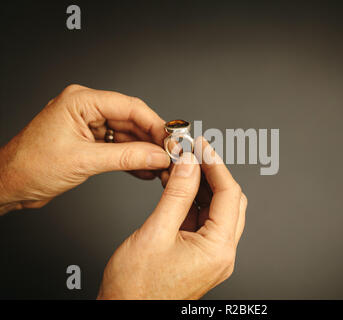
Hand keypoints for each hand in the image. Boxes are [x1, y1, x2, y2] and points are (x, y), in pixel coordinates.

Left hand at [0, 84, 169, 214]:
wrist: (8, 184)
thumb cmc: (30, 166)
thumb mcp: (84, 160)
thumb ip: (126, 157)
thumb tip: (157, 155)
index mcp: (80, 101)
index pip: (129, 107)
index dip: (154, 124)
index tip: (171, 140)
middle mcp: (86, 109)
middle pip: (131, 120)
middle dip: (152, 140)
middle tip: (170, 156)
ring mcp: (88, 125)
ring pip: (127, 135)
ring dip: (144, 152)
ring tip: (161, 167)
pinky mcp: (89, 142)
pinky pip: (118, 147)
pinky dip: (132, 160)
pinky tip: (146, 171)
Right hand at [97, 139, 246, 298]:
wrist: (124, 313)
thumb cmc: (135, 288)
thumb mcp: (155, 233)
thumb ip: (176, 194)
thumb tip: (189, 164)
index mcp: (217, 250)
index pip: (229, 195)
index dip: (216, 165)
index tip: (202, 146)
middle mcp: (221, 254)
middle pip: (229, 201)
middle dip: (212, 173)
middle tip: (194, 152)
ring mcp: (211, 255)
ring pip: (216, 209)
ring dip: (201, 185)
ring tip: (183, 165)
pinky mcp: (200, 255)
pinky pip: (203, 220)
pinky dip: (193, 201)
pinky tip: (178, 185)